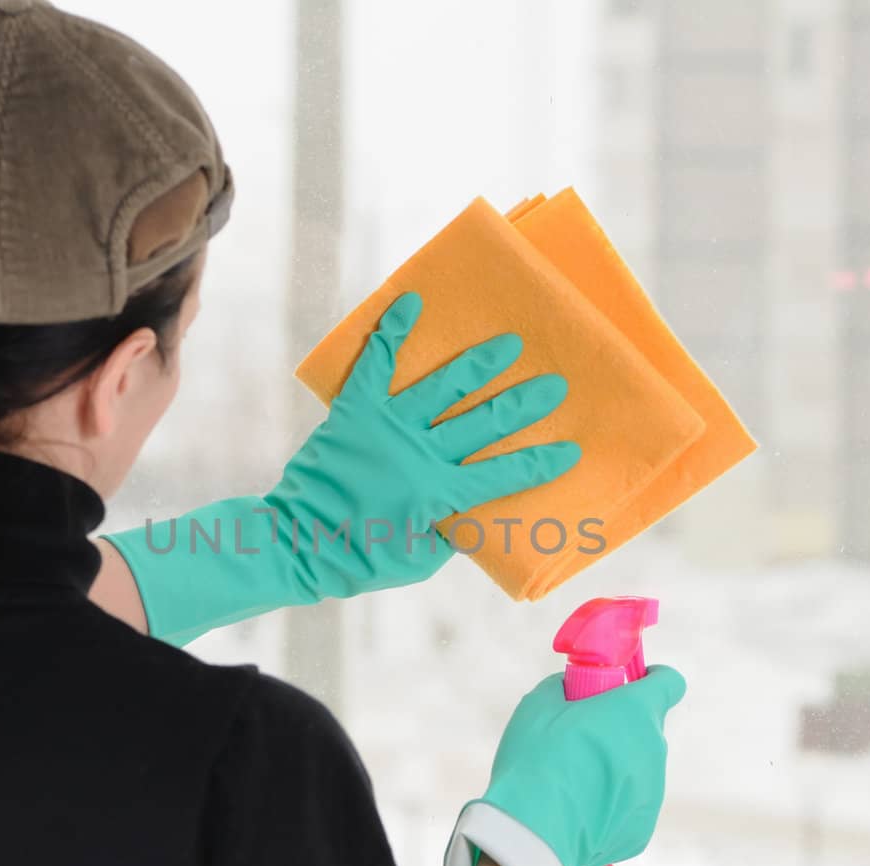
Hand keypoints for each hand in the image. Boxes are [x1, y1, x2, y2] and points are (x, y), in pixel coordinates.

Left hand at [267, 291, 578, 597]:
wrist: (299, 544)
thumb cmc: (361, 559)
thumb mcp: (418, 560)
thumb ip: (449, 535)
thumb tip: (471, 515)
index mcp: (440, 493)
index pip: (503, 474)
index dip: (539, 463)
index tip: (570, 449)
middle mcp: (421, 454)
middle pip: (484, 422)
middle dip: (524, 404)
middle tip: (555, 384)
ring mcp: (388, 428)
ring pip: (443, 388)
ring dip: (479, 364)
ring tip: (508, 342)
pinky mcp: (355, 412)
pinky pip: (375, 365)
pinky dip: (391, 332)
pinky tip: (410, 301)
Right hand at [442, 665, 685, 865]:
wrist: (534, 832)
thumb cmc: (538, 759)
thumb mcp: (540, 704)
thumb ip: (564, 688)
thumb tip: (571, 691)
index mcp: (635, 712)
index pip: (670, 683)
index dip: (652, 679)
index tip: (631, 685)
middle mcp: (654, 751)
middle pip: (646, 730)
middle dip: (621, 728)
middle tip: (582, 736)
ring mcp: (653, 794)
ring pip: (638, 770)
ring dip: (615, 768)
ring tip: (573, 781)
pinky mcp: (642, 830)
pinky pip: (629, 807)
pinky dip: (609, 805)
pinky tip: (577, 811)